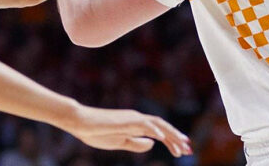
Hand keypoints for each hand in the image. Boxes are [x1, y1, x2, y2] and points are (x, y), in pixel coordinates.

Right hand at [65, 104, 191, 156]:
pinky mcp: (126, 120)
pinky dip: (155, 130)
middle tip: (189, 148)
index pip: (159, 131)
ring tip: (182, 145)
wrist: (80, 122)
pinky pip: (144, 124)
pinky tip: (163, 138)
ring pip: (158, 124)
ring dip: (171, 135)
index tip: (182, 150)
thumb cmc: (96, 132)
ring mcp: (132, 118)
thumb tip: (152, 144)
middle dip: (176, 137)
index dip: (172, 140)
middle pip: (162, 126)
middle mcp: (137, 119)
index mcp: (135, 124)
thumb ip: (136, 143)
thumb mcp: (119, 142)